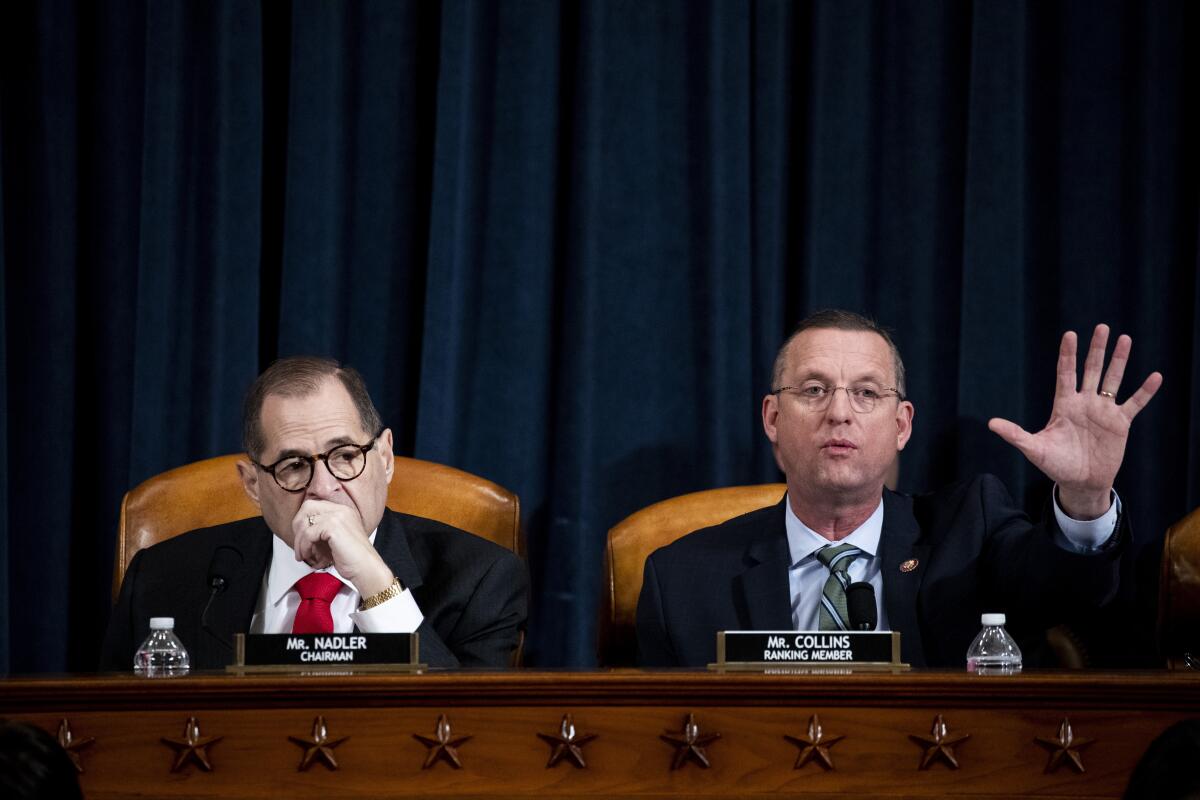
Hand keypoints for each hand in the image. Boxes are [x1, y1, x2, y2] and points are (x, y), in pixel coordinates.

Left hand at [291, 499, 394, 596]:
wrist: (366, 568)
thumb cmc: (352, 559)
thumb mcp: (336, 538)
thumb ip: (322, 529)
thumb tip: (299, 531)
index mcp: (343, 510)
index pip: (314, 505)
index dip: (303, 521)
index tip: (301, 538)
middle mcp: (341, 509)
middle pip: (307, 507)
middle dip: (297, 527)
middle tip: (298, 545)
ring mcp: (338, 516)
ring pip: (305, 522)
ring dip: (299, 541)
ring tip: (302, 555)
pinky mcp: (333, 526)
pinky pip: (308, 534)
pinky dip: (304, 547)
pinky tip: (308, 556)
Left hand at [987, 324, 1161, 518]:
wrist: (1080, 482)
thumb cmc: (1055, 465)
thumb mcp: (1034, 449)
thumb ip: (1015, 434)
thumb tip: (991, 424)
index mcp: (1064, 405)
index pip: (1065, 373)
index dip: (1068, 354)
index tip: (1070, 334)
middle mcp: (1084, 403)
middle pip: (1091, 370)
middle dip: (1096, 349)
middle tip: (1102, 327)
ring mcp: (1103, 411)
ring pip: (1113, 380)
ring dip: (1119, 361)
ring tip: (1125, 339)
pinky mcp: (1120, 423)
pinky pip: (1135, 403)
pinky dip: (1145, 391)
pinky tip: (1155, 376)